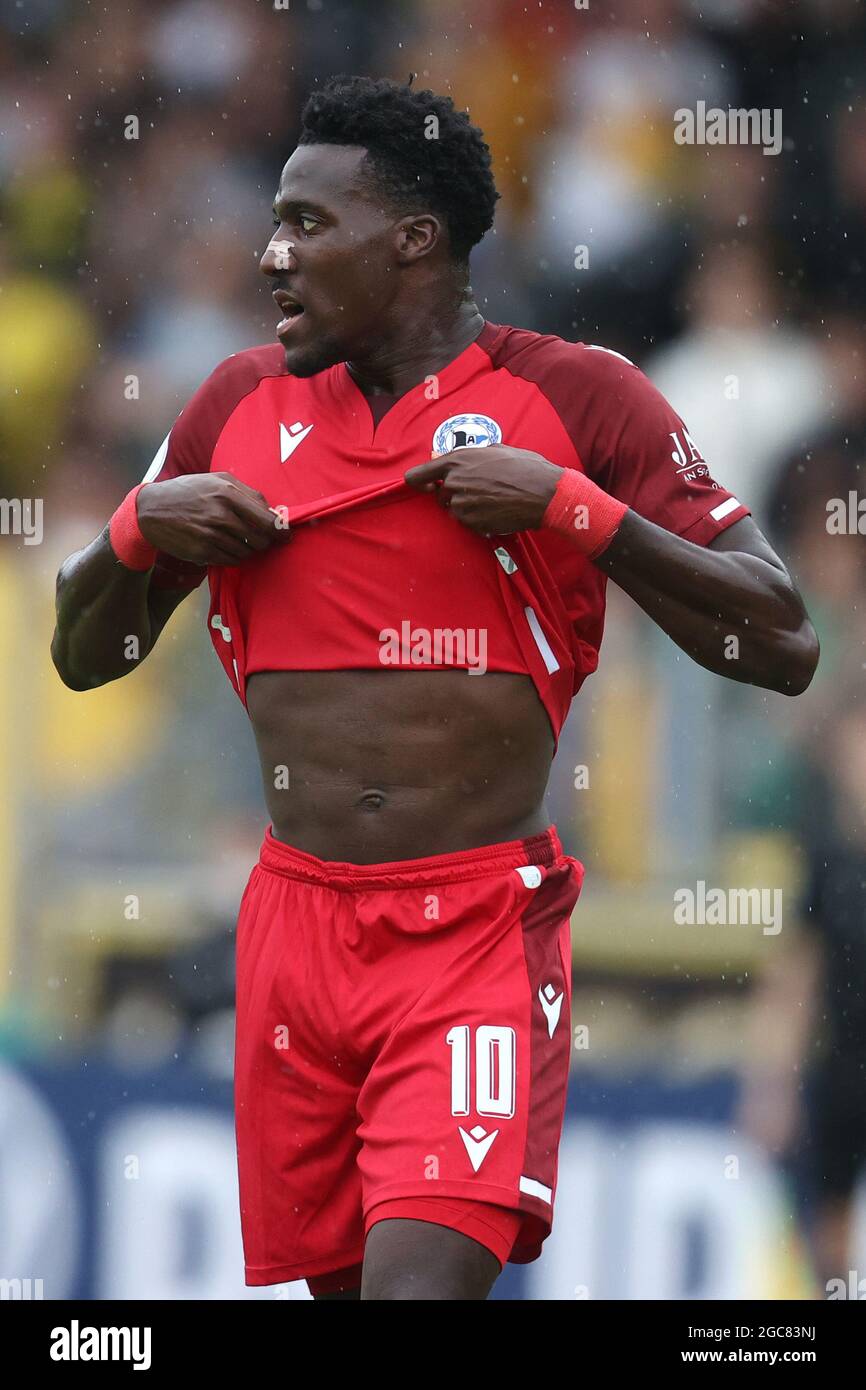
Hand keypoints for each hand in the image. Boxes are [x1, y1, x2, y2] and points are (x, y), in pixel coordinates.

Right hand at [136, 473, 290, 565]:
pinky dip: (233, 556)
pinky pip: (231, 561)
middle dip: (265, 542)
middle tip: (262, 540)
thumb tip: (274, 511)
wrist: (152, 509)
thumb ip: (247, 493)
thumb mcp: (217, 480)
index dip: (281, 531)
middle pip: (260, 540)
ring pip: (247, 553)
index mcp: (227, 493)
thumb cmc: (189, 491)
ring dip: (248, 550)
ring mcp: (211, 536)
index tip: (286, 535)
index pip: (267, 520)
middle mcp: (220, 515)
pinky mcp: (202, 552)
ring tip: (237, 540)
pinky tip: (224, 546)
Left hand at [404, 445, 561, 534]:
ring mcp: (463, 506)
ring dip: (468, 507)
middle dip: (454, 494)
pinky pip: (468, 523)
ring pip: (454, 510)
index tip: (423, 486)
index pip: (418, 475)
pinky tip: (497, 511)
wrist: (544, 493)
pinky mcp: (473, 524)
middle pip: (440, 495)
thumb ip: (468, 456)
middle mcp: (454, 483)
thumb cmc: (525, 467)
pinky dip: (478, 520)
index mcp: (457, 460)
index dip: (417, 482)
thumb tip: (448, 458)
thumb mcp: (495, 450)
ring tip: (492, 500)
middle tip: (479, 491)